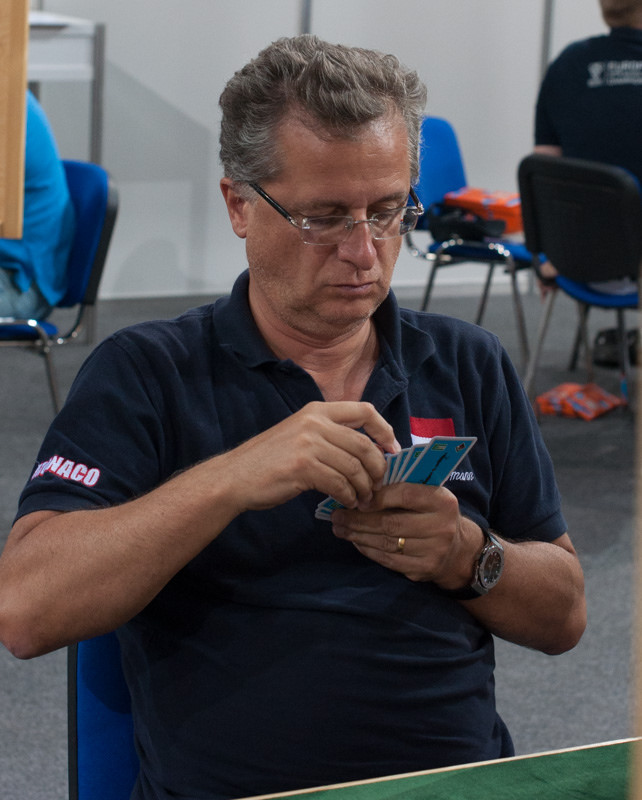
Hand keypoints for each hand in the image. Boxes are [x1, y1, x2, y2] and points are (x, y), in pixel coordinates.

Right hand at [220, 401, 400, 513]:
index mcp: (317, 410)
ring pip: (355, 467)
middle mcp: (315, 422)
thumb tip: (367, 452)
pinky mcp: (303, 467)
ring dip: (364, 488)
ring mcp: (308, 443)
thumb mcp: (299, 434)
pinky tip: (346, 502)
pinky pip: (340, 483)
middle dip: (377, 469)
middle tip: (377, 486)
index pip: (364, 410)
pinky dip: (348, 496)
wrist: (234, 477)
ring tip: (363, 500)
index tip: (393, 450)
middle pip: (364, 444)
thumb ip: (329, 436)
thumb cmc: (268, 460)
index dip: (385, 430)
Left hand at [330, 482, 482, 584]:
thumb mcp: (428, 494)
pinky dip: (368, 550)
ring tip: (340, 528)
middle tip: (337, 516)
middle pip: (391, 523)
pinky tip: (355, 541)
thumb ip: (403, 487)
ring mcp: (434, 551)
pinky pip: (388, 560)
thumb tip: (362, 482)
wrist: (458, 549)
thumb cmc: (433, 514)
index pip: (404, 495)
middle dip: (359, 519)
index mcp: (442, 501)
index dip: (376, 497)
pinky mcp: (423, 569)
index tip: (355, 498)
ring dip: (358, 535)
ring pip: (386, 543)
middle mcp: (441, 527)